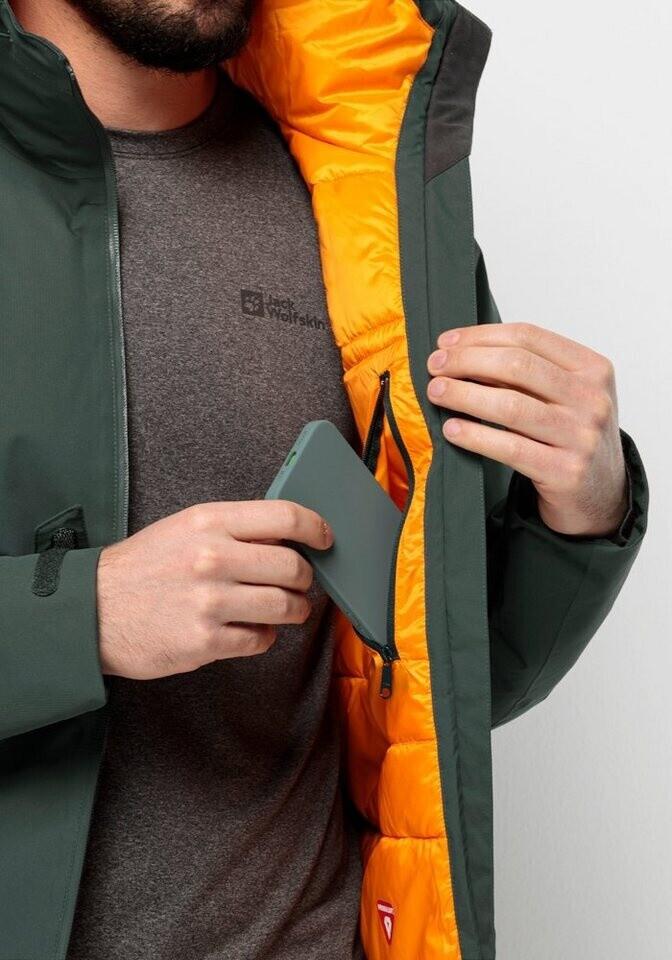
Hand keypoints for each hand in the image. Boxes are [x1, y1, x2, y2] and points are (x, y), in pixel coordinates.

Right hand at [96, 500, 332, 678]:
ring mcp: (209, 602)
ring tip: (281, 609)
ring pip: (286, 607)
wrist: (92, 610)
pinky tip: (248, 629)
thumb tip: (289, 537)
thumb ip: (235, 529)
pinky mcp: (205, 641)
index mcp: (209, 522)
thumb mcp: (185, 528)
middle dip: (304, 579)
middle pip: (294, 568)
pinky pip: (261, 640)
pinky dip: (263, 637)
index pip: (285, 516)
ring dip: (292, 611)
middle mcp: (212, 558)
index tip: (326, 539)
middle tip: (297, 584)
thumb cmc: (144, 567)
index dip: (317, 528)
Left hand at [426, 322, 628, 536]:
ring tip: (436, 392)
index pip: (528, 338)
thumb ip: (526, 374)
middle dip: (466, 361)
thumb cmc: (572, 437)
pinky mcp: (564, 471)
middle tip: (434, 366)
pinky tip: (452, 429)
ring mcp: (581, 436)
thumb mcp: (564, 395)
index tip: (447, 342)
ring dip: (463, 395)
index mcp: (592, 369)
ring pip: (510, 405)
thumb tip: (462, 353)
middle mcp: (591, 399)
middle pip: (517, 365)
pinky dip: (475, 435)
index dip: (480, 336)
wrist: (600, 494)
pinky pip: (509, 447)